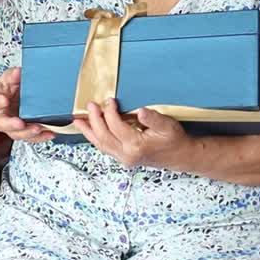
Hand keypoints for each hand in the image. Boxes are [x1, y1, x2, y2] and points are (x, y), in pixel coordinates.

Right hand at [0, 68, 54, 142]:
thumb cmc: (6, 91)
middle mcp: (2, 118)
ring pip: (18, 134)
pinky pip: (31, 137)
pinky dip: (41, 137)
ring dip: (28, 133)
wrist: (6, 101)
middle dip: (13, 125)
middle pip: (4, 124)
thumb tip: (18, 72)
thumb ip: (12, 76)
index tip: (3, 100)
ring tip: (39, 129)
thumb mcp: (8, 79)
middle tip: (20, 124)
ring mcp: (12, 127)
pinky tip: (50, 134)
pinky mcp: (24, 131)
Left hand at [73, 99, 188, 168]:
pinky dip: (96, 138)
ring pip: (101, 145)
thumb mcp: (168, 126)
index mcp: (137, 146)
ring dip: (89, 132)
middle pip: (104, 137)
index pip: (116, 127)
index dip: (110, 112)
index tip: (109, 101)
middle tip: (90, 106)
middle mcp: (127, 155)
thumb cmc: (174, 140)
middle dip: (94, 120)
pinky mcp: (124, 159)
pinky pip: (105, 148)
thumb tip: (141, 111)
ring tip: (78, 121)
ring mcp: (124, 158)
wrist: (180, 156)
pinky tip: (91, 131)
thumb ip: (153, 118)